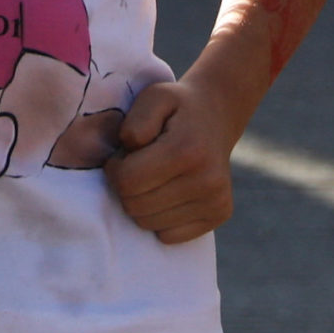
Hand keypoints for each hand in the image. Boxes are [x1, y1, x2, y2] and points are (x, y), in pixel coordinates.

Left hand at [103, 73, 241, 244]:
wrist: (216, 115)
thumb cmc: (176, 107)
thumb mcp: (153, 96)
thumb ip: (136, 120)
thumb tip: (129, 148)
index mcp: (186, 150)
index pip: (128, 182)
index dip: (115, 169)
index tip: (122, 155)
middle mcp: (206, 180)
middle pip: (136, 206)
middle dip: (126, 187)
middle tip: (137, 165)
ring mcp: (215, 201)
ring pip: (149, 224)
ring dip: (142, 202)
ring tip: (153, 176)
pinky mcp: (219, 215)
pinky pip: (169, 236)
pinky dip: (160, 217)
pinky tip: (168, 192)